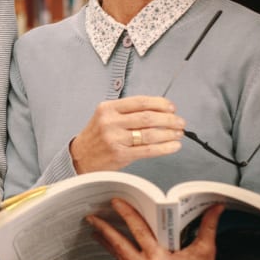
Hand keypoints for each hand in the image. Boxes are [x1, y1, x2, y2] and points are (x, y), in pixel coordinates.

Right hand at [69, 96, 185, 172]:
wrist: (80, 157)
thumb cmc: (96, 137)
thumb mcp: (105, 117)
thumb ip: (127, 112)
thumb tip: (159, 110)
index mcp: (108, 108)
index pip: (140, 102)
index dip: (160, 103)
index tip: (171, 107)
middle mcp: (110, 122)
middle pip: (148, 117)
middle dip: (169, 119)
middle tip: (180, 122)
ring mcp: (115, 139)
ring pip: (150, 133)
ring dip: (169, 133)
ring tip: (178, 134)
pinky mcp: (120, 155)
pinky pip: (148, 150)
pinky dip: (164, 148)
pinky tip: (173, 146)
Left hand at [86, 198, 222, 259]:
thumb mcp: (205, 250)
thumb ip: (207, 226)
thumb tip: (216, 206)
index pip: (139, 231)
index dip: (127, 215)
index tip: (116, 203)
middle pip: (120, 245)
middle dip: (104, 229)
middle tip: (92, 217)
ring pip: (119, 256)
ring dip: (107, 242)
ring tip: (95, 230)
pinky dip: (118, 255)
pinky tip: (111, 247)